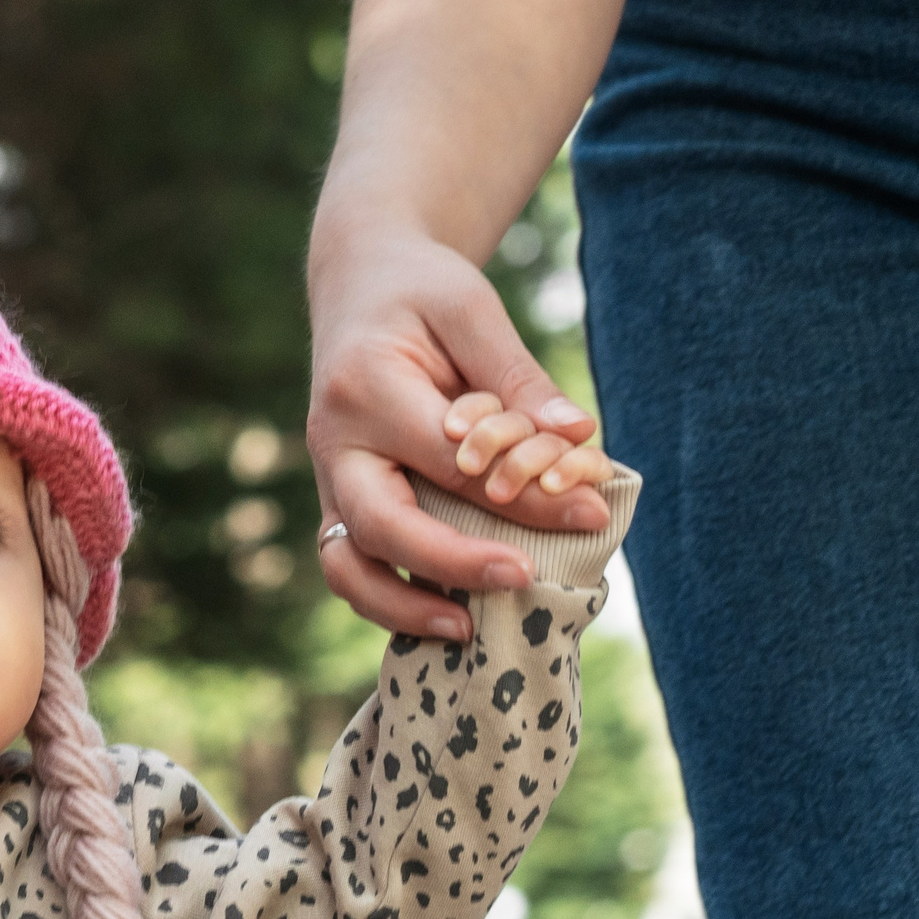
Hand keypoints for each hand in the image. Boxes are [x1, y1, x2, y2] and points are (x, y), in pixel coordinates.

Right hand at [307, 229, 612, 641]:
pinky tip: (446, 615)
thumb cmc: (420, 293)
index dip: (521, 494)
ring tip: (465, 631)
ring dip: (400, 605)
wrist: (357, 286)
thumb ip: (518, 378)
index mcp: (364, 389)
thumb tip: (579, 437)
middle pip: (382, 524)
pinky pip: (353, 565)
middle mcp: (333, 443)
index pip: (450, 460)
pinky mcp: (338, 502)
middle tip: (522, 581)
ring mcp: (328, 480)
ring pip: (347, 564)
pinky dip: (391, 597)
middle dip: (452, 562)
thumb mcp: (472, 310)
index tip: (590, 513)